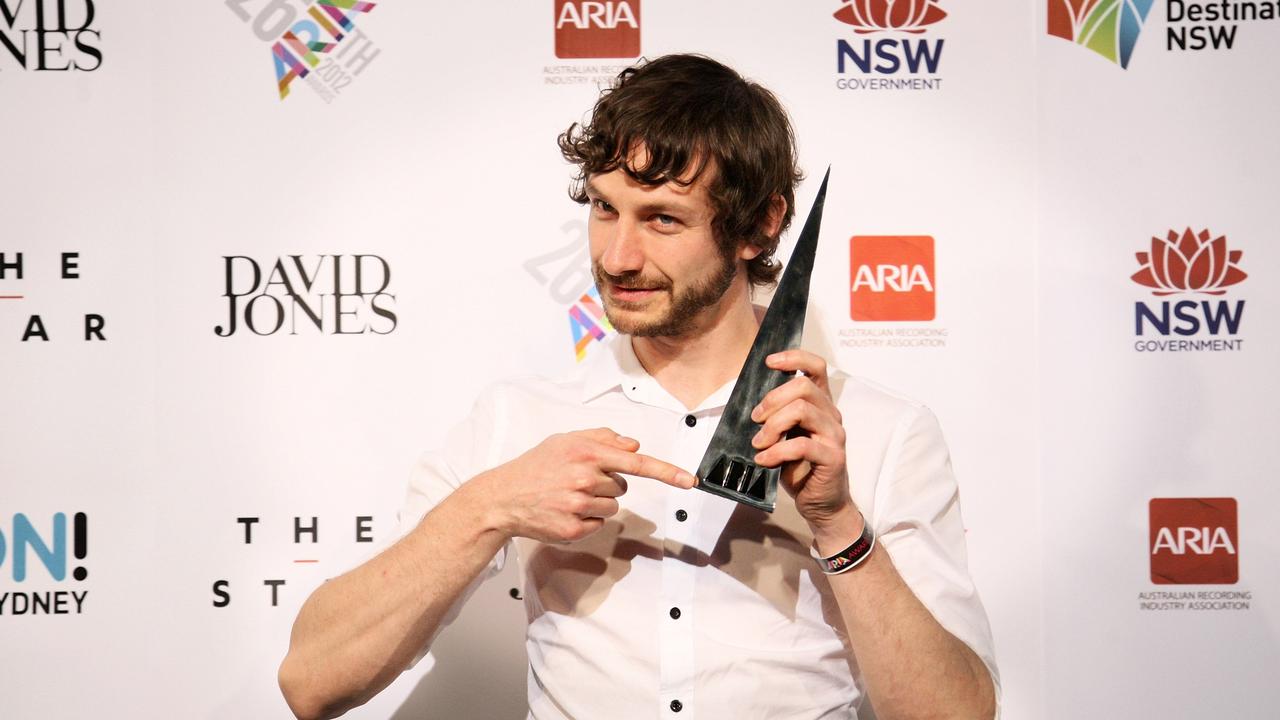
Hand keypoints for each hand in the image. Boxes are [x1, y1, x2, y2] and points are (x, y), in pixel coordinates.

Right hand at [480, 427, 695, 543]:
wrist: (503, 497)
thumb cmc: (536, 466)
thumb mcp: (566, 441)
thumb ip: (602, 438)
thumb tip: (632, 444)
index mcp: (587, 453)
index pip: (636, 463)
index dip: (667, 472)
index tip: (690, 481)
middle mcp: (585, 478)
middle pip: (622, 487)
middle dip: (606, 483)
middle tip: (577, 480)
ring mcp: (579, 506)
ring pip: (613, 507)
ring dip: (597, 503)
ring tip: (569, 496)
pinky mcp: (574, 529)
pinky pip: (598, 525)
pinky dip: (586, 520)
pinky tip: (565, 511)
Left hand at [750, 350, 857, 533]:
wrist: (821, 503)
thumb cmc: (800, 467)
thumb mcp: (786, 436)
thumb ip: (778, 417)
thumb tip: (751, 405)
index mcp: (821, 404)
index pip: (816, 367)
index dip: (794, 357)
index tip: (769, 362)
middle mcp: (831, 414)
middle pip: (803, 386)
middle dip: (772, 399)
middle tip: (755, 418)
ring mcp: (835, 435)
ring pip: (802, 410)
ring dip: (773, 425)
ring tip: (758, 442)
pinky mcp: (833, 457)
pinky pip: (801, 445)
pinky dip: (776, 451)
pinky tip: (764, 460)